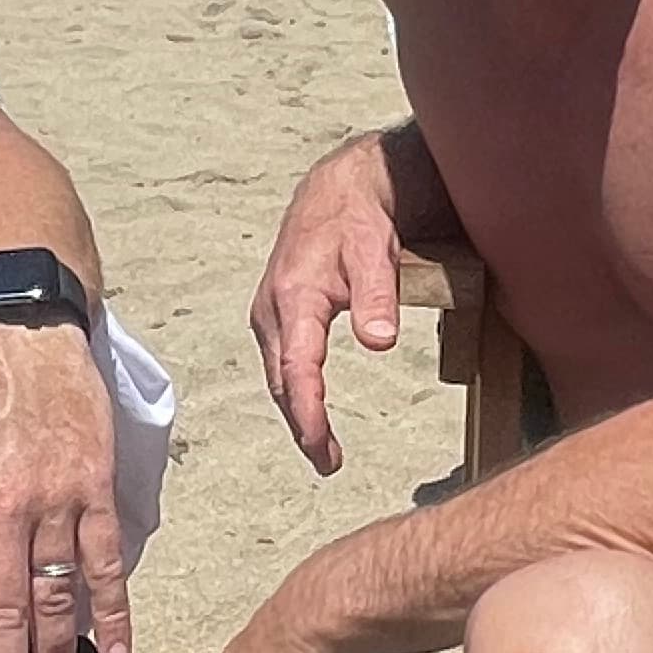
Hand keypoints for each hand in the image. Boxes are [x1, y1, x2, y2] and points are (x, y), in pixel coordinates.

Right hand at [252, 133, 403, 475]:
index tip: (320, 445)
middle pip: (282, 381)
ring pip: (280, 375)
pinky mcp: (281, 314)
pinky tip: (312, 410)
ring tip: (324, 450)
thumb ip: (378, 294)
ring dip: (298, 413)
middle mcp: (274, 310)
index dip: (308, 412)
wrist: (339, 188)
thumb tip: (379, 342)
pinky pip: (285, 362)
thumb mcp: (375, 248)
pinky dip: (296, 391)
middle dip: (302, 425)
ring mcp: (273, 313)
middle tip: (328, 463)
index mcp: (294, 297)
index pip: (297, 369)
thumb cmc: (358, 217)